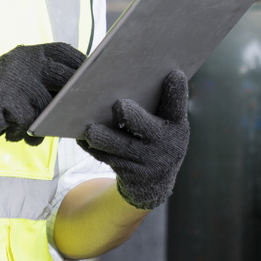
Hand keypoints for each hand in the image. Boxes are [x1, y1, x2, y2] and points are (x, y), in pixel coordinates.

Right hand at [0, 42, 84, 145]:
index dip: (81, 64)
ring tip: (28, 130)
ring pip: (47, 108)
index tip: (93, 79)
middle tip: (73, 113)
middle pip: (65, 79)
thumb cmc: (0, 98)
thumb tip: (82, 88)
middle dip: (71, 99)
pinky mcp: (5, 99)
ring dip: (41, 125)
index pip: (64, 52)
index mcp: (29, 54)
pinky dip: (23, 133)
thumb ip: (44, 78)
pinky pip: (29, 123)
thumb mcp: (20, 77)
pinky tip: (11, 132)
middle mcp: (24, 62)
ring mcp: (15, 80)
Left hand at [78, 70, 189, 209]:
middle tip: (119, 105)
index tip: (173, 73)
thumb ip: (153, 108)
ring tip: (90, 130)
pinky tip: (82, 140)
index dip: (177, 91)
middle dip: (131, 115)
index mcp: (177, 125)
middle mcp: (167, 144)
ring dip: (104, 138)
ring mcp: (150, 163)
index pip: (177, 105)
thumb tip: (119, 82)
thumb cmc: (154, 142)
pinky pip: (109, 159)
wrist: (154, 186)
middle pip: (144, 126)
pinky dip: (94, 149)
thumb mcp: (162, 128)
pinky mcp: (132, 176)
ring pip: (121, 147)